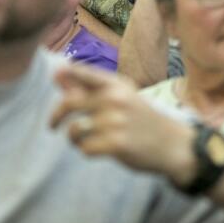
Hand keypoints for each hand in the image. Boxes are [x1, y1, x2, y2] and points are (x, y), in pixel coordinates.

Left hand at [50, 64, 193, 184]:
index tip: (55, 73)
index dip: (68, 72)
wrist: (171, 144)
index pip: (85, 73)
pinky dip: (85, 150)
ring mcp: (117, 121)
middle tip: (52, 125)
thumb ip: (89, 88)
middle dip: (55, 115)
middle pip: (70, 103)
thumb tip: (57, 75)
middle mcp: (116, 99)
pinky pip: (84, 148)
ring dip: (73, 138)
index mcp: (117, 84)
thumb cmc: (141, 119)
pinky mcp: (117, 144)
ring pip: (75, 129)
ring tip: (81, 140)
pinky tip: (96, 149)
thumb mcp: (122, 97)